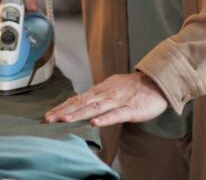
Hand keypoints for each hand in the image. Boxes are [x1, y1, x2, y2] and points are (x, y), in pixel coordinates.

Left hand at [44, 72, 168, 126]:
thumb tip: (79, 102)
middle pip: (82, 103)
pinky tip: (95, 124)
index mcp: (100, 90)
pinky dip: (105, 119)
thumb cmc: (133, 87)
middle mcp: (106, 94)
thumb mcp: (111, 88)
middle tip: (48, 118)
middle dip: (64, 111)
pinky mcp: (131, 109)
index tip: (48, 114)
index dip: (63, 106)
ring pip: (95, 108)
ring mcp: (118, 101)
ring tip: (65, 119)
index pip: (77, 98)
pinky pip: (116, 114)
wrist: (156, 82)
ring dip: (79, 114)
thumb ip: (96, 96)